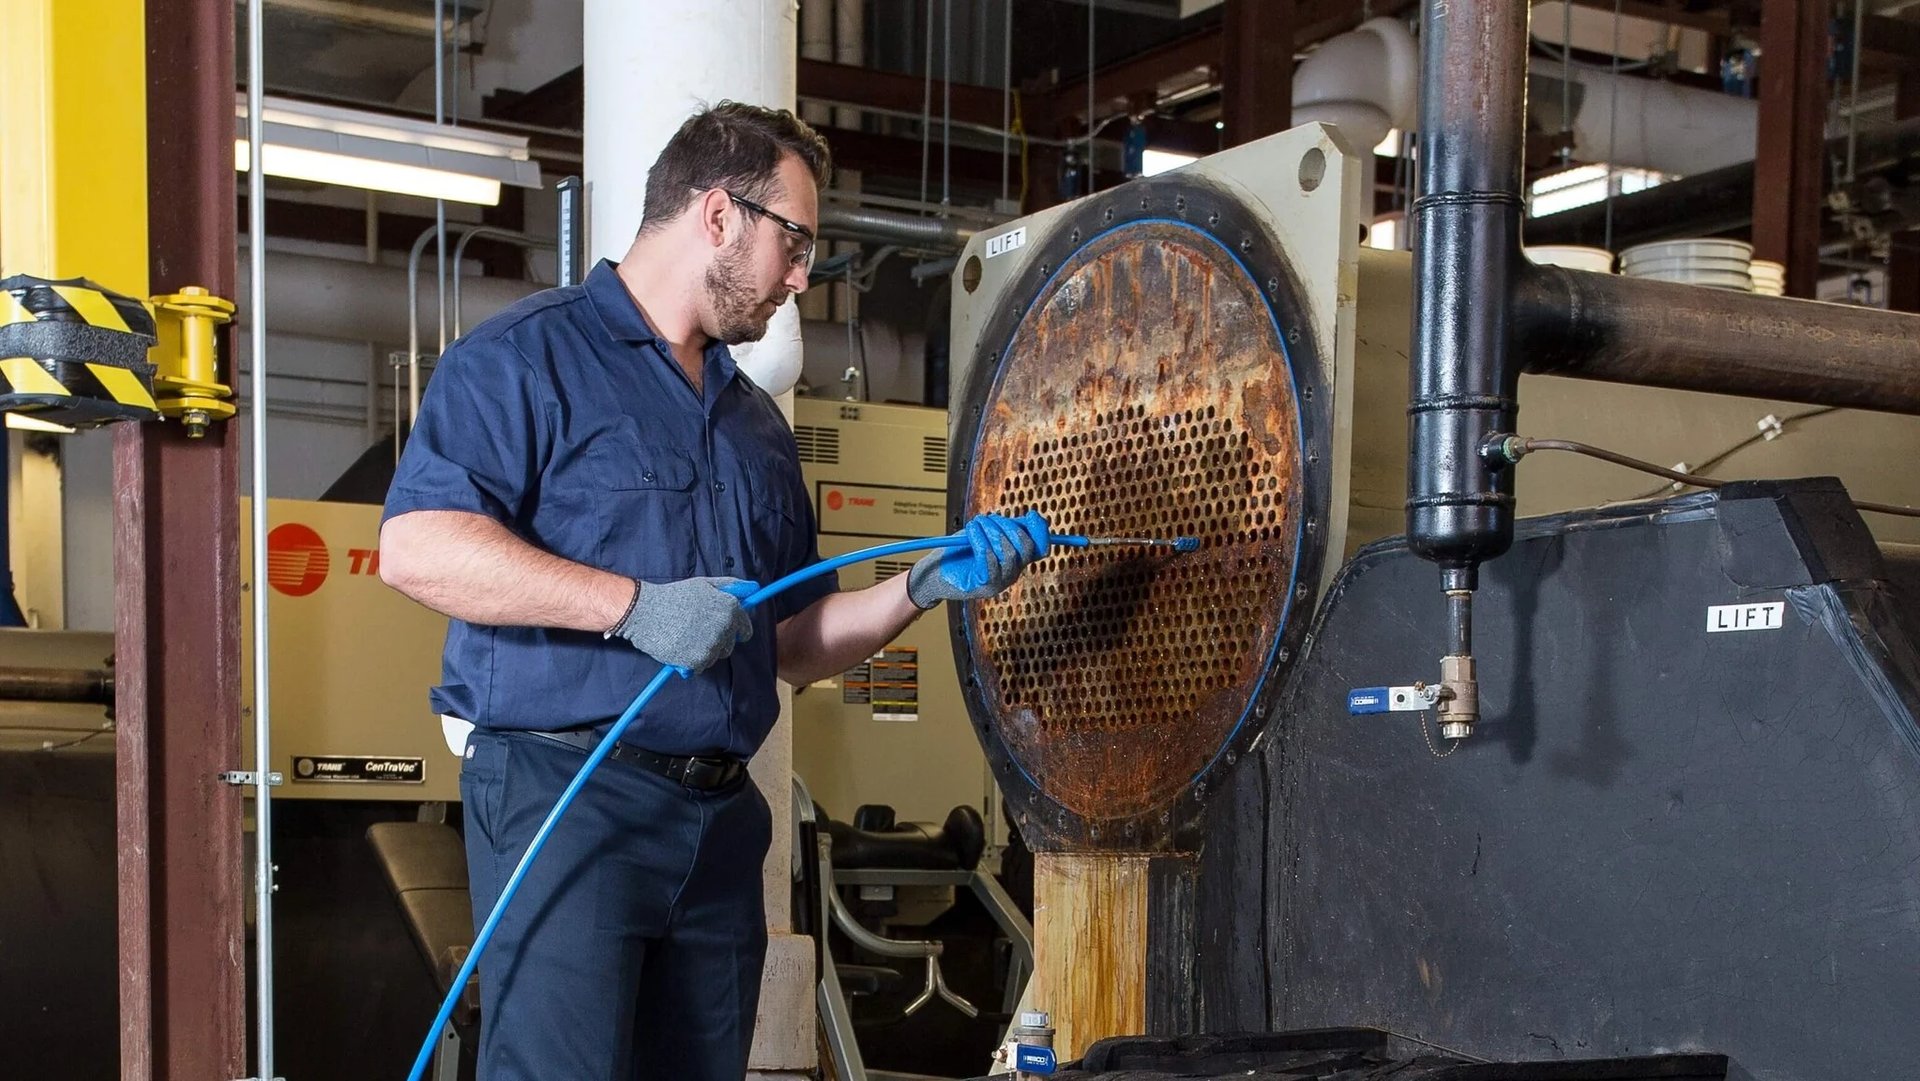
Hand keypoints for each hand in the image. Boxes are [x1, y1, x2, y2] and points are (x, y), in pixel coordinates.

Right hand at [608, 577, 754, 671]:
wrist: (646, 612)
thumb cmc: (675, 596)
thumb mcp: (705, 584)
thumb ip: (732, 586)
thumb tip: (754, 587)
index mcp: (729, 609)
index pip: (745, 629)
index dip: (735, 630)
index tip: (723, 630)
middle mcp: (724, 628)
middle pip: (729, 645)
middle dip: (717, 640)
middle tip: (697, 630)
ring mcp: (711, 645)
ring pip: (715, 656)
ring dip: (705, 650)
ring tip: (686, 636)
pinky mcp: (697, 660)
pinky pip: (702, 665)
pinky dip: (692, 660)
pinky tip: (680, 646)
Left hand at [907, 511, 1050, 608]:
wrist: (935, 573)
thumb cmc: (959, 552)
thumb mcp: (985, 536)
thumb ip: (1005, 528)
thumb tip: (1026, 519)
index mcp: (1015, 561)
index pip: (1040, 549)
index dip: (1040, 531)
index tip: (1031, 515)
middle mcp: (1011, 573)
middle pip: (1026, 548)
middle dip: (1009, 527)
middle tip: (988, 519)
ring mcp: (999, 582)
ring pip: (1008, 553)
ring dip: (991, 531)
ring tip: (975, 524)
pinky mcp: (984, 585)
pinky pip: (989, 561)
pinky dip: (981, 541)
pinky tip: (971, 533)